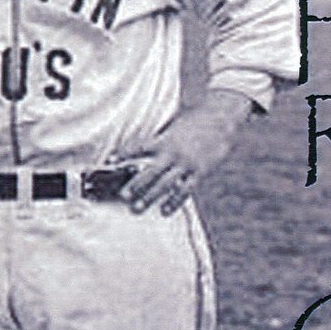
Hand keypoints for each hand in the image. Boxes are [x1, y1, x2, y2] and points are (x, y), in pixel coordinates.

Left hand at [122, 90, 253, 214]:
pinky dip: (174, 202)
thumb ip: (159, 136)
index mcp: (164, 138)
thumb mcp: (173, 124)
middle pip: (149, 171)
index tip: (109, 161)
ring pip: (164, 184)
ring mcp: (186, 163)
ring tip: (136, 208)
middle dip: (135, 184)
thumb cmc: (195, 120)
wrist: (222, 118)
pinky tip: (164, 211)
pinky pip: (184, 190)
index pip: (138, 148)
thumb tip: (141, 144)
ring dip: (149, 197)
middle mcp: (173, 152)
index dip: (123, 154)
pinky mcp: (200, 171)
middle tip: (122, 195)